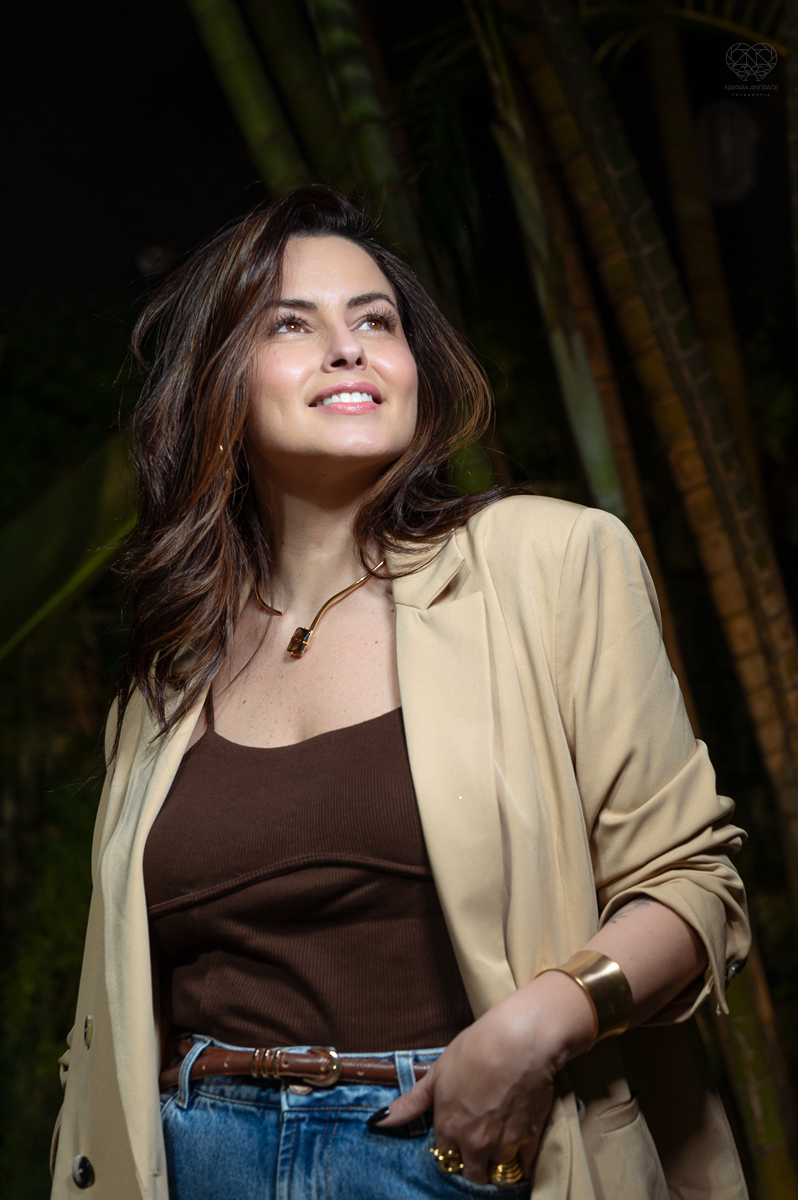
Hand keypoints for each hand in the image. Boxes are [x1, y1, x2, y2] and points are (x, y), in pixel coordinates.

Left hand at [376, 971, 594, 1183]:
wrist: (518, 1040)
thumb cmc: (475, 1049)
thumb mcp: (437, 1072)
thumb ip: (411, 1103)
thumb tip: (379, 1121)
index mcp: (450, 1128)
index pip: (445, 1158)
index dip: (450, 1149)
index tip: (455, 1139)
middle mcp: (475, 1144)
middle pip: (472, 1174)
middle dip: (472, 1164)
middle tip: (476, 1146)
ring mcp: (504, 1144)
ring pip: (497, 1171)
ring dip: (496, 1162)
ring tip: (497, 1141)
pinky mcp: (531, 1138)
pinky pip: (524, 1165)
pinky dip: (521, 1160)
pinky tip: (519, 1144)